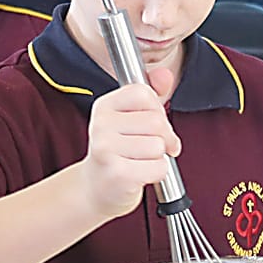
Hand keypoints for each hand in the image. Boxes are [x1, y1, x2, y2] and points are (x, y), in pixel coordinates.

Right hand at [83, 69, 181, 218]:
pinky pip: (159, 168)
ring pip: (159, 146)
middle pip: (156, 121)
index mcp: (104, 106)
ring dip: (159, 157)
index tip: (155, 124)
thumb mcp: (132, 118)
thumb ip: (151, 95)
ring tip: (141, 161)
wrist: (97, 187)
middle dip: (164, 137)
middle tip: (154, 147)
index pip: (144, 93)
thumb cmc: (118, 151)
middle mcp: (100, 125)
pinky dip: (158, 173)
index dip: (157, 110)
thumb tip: (164, 74)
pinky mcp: (117, 173)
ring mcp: (106, 149)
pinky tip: (140, 174)